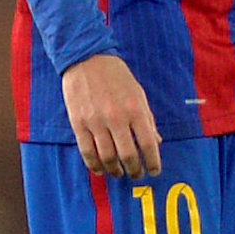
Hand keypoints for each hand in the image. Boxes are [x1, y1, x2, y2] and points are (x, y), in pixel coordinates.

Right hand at [62, 54, 161, 178]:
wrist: (86, 59)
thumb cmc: (116, 76)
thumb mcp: (138, 94)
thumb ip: (147, 119)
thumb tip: (156, 142)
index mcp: (136, 109)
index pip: (148, 144)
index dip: (153, 162)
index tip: (155, 171)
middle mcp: (117, 118)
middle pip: (128, 155)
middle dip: (134, 170)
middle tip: (136, 174)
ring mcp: (96, 122)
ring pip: (107, 157)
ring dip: (115, 170)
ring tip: (119, 173)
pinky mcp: (78, 124)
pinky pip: (87, 152)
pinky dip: (95, 165)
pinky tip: (101, 169)